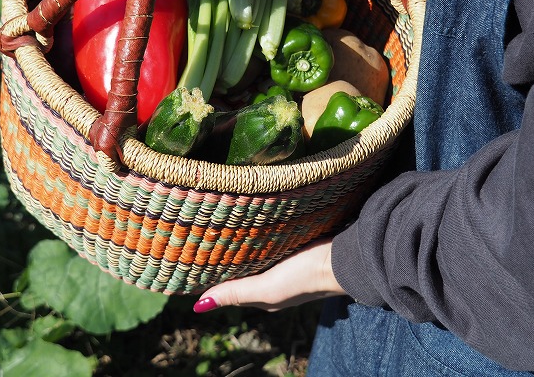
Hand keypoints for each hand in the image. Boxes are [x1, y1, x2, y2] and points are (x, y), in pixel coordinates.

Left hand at [193, 238, 345, 312]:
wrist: (345, 258)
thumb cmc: (305, 275)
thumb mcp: (267, 287)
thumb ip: (237, 293)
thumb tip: (199, 305)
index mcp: (264, 296)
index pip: (229, 289)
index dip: (210, 280)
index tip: (188, 264)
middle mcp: (272, 283)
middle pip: (240, 273)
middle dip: (222, 262)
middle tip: (198, 241)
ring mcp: (285, 267)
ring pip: (254, 259)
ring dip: (239, 250)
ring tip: (216, 230)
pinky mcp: (295, 249)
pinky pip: (269, 247)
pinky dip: (257, 241)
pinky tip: (249, 227)